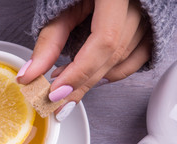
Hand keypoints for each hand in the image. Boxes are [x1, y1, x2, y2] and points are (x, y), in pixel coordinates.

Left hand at [17, 0, 151, 120]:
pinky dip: (113, 74)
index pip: (104, 41)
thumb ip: (48, 42)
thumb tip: (30, 75)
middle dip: (81, 83)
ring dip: (93, 78)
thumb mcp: (58, 11)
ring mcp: (148, 18)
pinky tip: (90, 76)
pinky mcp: (148, 29)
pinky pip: (137, 59)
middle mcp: (138, 4)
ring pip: (124, 59)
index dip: (79, 72)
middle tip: (56, 99)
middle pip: (112, 54)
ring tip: (64, 81)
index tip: (56, 92)